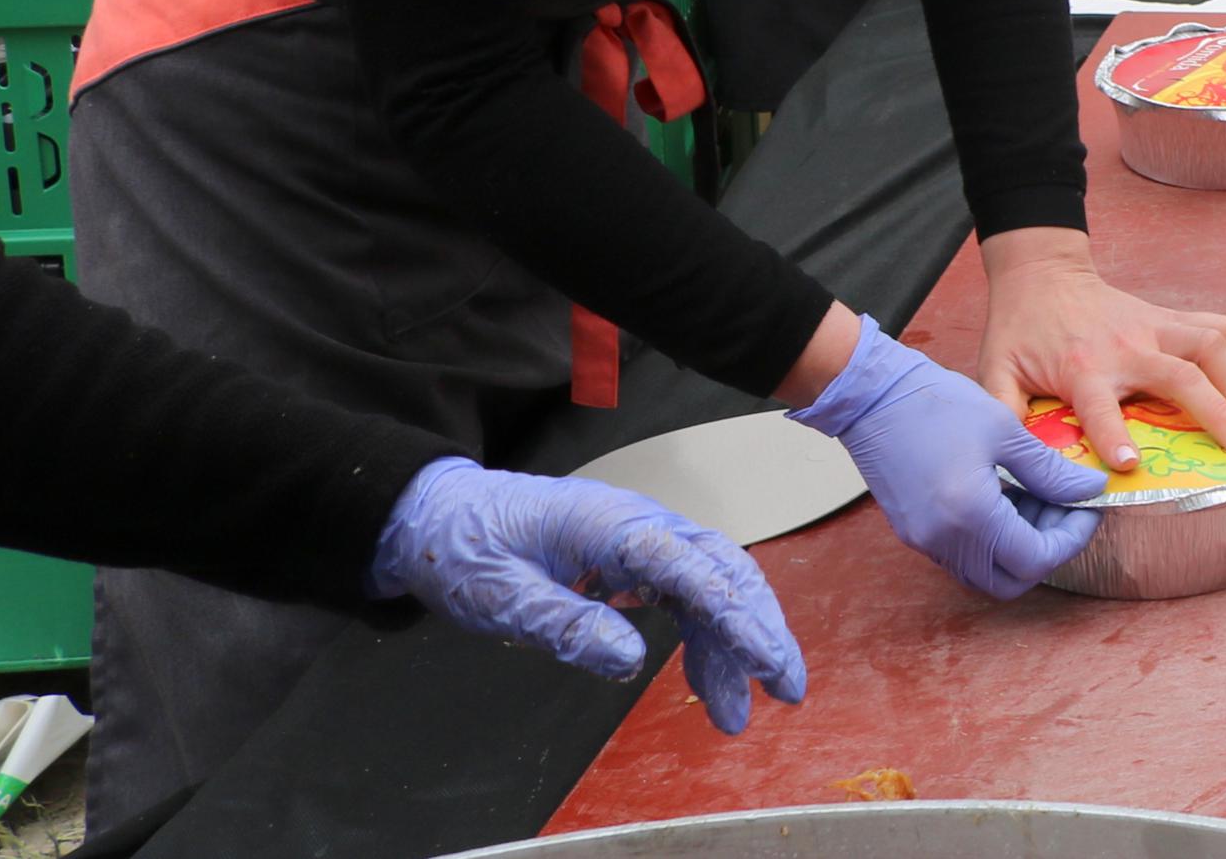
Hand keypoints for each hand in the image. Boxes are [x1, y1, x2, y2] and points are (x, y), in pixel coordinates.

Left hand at [368, 457, 804, 732]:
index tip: (763, 658)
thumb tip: (629, 662)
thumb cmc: (464, 545)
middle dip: (761, 628)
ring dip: (736, 644)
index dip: (733, 615)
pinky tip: (709, 678)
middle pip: (723, 571)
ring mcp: (642, 541)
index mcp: (610, 523)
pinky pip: (687, 596)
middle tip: (785, 686)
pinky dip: (706, 639)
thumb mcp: (500, 595)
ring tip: (740, 709)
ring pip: (713, 587)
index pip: (690, 566)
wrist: (441, 516)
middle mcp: (640, 525)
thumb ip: (565, 624)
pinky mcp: (634, 561)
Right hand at [787, 316, 1103, 599]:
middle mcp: (944, 540)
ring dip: (1020, 544)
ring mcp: (925, 540)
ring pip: (986, 570)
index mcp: (969, 516)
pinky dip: (994, 536)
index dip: (1071, 538)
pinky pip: (964, 553)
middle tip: (1067, 508)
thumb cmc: (935, 404)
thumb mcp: (1005, 431)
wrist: (872, 396)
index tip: (1088, 507)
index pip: (1035, 559)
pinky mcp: (915, 531)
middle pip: (1011, 579)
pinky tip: (1010, 494)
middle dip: (1047, 549)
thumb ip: (1052, 471)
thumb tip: (1090, 489)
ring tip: (1041, 495)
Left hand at [972, 228, 1225, 473]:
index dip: (1113, 436)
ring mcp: (1153, 327)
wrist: (1042, 274)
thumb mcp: (997, 372)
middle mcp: (1127, 347)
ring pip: (1210, 346)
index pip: (1100, 407)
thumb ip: (1002, 412)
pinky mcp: (1167, 316)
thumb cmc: (1020, 330)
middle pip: (1182, 378)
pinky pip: (1212, 326)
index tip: (1130, 465)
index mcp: (1082, 369)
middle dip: (1217, 414)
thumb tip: (1005, 459)